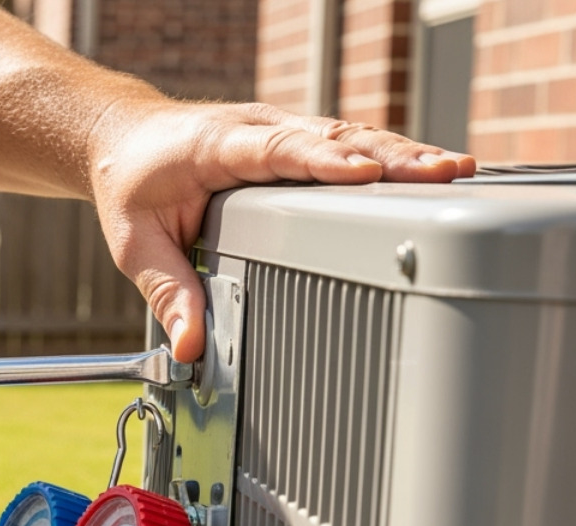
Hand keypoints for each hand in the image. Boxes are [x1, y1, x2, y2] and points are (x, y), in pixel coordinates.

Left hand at [87, 100, 477, 361]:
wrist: (122, 139)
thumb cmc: (130, 184)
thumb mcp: (135, 243)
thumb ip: (166, 292)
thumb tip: (191, 346)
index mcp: (217, 146)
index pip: (278, 150)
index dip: (324, 162)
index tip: (365, 175)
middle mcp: (258, 129)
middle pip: (332, 139)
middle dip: (388, 158)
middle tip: (441, 174)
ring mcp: (282, 130)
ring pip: (350, 136)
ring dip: (400, 155)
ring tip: (453, 173)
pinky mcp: (296, 141)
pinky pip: (347, 144)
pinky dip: (387, 157)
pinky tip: (427, 174)